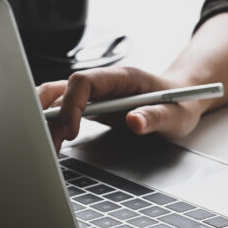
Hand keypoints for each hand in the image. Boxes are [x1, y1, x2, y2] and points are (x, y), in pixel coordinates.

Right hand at [37, 66, 204, 150]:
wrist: (183, 98)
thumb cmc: (180, 103)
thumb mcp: (176, 115)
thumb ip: (156, 116)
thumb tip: (135, 121)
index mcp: (122, 77)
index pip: (83, 81)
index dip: (72, 104)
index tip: (72, 130)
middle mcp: (103, 83)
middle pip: (60, 88)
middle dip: (45, 112)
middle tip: (45, 143)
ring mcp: (94, 94)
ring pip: (56, 101)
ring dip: (45, 122)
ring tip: (46, 150)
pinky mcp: (91, 107)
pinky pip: (62, 112)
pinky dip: (52, 127)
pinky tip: (51, 145)